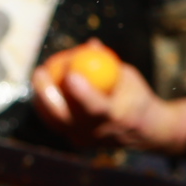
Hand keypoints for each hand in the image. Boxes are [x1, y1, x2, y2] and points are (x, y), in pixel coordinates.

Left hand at [28, 56, 185, 154]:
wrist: (146, 131)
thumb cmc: (136, 96)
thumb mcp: (128, 77)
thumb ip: (108, 63)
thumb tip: (91, 43)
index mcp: (118, 117)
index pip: (96, 107)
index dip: (82, 93)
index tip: (71, 74)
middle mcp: (99, 132)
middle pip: (65, 117)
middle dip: (47, 93)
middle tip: (40, 71)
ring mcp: (86, 140)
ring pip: (54, 120)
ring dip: (41, 97)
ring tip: (39, 76)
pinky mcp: (78, 142)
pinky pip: (56, 123)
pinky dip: (47, 106)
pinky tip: (41, 90)